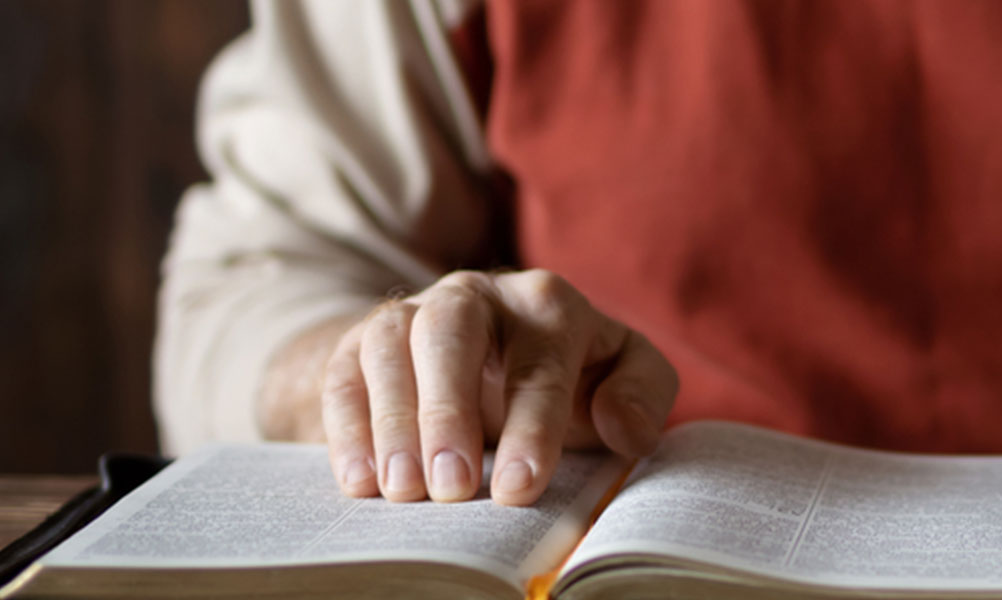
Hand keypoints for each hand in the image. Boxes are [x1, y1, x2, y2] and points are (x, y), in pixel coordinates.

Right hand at [319, 269, 677, 504]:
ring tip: (404, 491)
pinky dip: (347, 425)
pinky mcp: (363, 339)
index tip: (517, 489)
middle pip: (452, 332)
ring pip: (391, 344)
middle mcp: (478, 294)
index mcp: (550, 304)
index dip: (531, 429)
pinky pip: (344, 370)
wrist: (494, 353)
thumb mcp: (623, 375)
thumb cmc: (571, 375)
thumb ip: (642, 394)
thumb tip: (626, 429)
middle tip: (451, 489)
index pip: (541, 364)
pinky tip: (360, 482)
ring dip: (394, 420)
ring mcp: (416, 311)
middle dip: (448, 411)